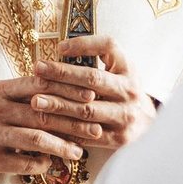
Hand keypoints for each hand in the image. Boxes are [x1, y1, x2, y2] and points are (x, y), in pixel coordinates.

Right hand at [0, 75, 94, 182]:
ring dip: (62, 146)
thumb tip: (68, 91)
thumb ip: (26, 93)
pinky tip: (52, 164)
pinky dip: (42, 164)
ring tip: (79, 152)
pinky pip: (24, 163)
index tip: (91, 95)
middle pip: (43, 113)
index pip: (41, 84)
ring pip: (36, 138)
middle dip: (73, 121)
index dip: (68, 89)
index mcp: (2, 90)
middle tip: (95, 128)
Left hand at [33, 35, 154, 154]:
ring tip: (35, 101)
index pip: (109, 47)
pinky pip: (85, 134)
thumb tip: (62, 49)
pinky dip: (64, 129)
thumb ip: (97, 55)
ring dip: (58, 105)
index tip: (60, 46)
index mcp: (128, 68)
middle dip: (62, 74)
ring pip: (86, 110)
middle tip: (37, 70)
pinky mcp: (117, 139)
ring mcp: (124, 116)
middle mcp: (129, 91)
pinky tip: (46, 125)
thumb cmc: (122, 90)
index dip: (85, 44)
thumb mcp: (119, 68)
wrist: (146, 124)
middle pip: (92, 79)